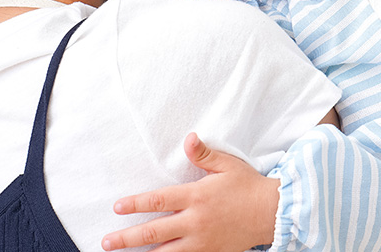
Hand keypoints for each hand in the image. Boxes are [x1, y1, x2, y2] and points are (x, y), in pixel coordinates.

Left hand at [101, 133, 279, 250]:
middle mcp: (195, 221)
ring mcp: (202, 241)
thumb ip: (204, 154)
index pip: (158, 200)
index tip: (118, 207)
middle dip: (128, 238)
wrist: (272, 212)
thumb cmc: (248, 186)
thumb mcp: (227, 165)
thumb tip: (188, 139)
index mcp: (196, 196)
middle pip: (154, 232)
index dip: (136, 204)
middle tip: (107, 242)